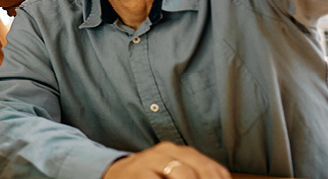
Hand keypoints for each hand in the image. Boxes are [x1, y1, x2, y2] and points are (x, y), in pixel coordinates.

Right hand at [102, 142, 229, 178]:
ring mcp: (152, 160)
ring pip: (183, 174)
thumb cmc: (149, 177)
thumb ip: (194, 175)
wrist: (114, 173)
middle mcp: (168, 151)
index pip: (213, 169)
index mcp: (182, 152)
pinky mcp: (139, 172)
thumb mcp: (173, 173)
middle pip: (203, 170)